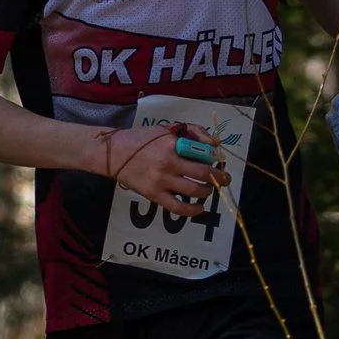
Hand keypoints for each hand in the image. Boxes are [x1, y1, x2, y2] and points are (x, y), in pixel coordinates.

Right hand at [100, 123, 222, 218]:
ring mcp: (161, 181)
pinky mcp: (154, 195)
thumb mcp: (165, 128)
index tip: (217, 160)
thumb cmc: (141, 139)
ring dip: (208, 191)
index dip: (215, 158)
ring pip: (195, 190)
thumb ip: (191, 131)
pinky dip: (192, 210)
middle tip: (225, 178)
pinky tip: (200, 208)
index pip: (203, 152)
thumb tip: (214, 145)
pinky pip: (178, 207)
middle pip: (204, 173)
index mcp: (171, 143)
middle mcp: (168, 162)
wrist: (113, 154)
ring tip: (209, 189)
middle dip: (219, 177)